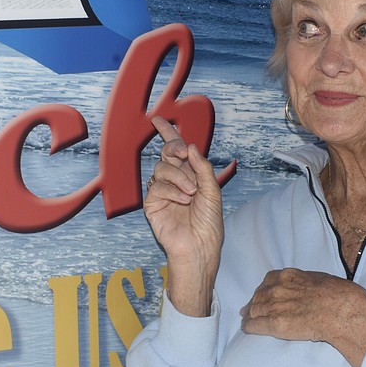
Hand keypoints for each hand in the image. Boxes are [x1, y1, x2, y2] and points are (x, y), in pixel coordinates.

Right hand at [145, 116, 223, 315]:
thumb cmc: (209, 223)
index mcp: (190, 175)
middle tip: (182, 154)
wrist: (199, 246)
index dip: (167, 134)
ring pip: (162, 168)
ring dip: (179, 177)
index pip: (176, 151)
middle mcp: (175, 181)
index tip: (158, 120)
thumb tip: (189, 146)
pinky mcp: (153, 204)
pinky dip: (172, 190)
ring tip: (191, 193)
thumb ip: (201, 167)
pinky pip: (157, 186)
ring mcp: (162, 192)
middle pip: (166, 154)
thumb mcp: (212, 191)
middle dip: (174, 149)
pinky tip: (183, 201)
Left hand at [241, 268, 365, 366]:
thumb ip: (307, 283)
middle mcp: (278, 289)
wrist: (343, 311)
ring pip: (254, 310)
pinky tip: (246, 329)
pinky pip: (254, 325)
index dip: (263, 289)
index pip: (268, 281)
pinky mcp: (276, 324)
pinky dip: (248, 327)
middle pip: (259, 296)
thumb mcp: (321, 280)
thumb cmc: (340, 295)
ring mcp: (276, 306)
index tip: (262, 294)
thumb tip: (307, 288)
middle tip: (249, 309)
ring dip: (249, 315)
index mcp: (289, 276)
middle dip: (254, 303)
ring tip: (246, 320)